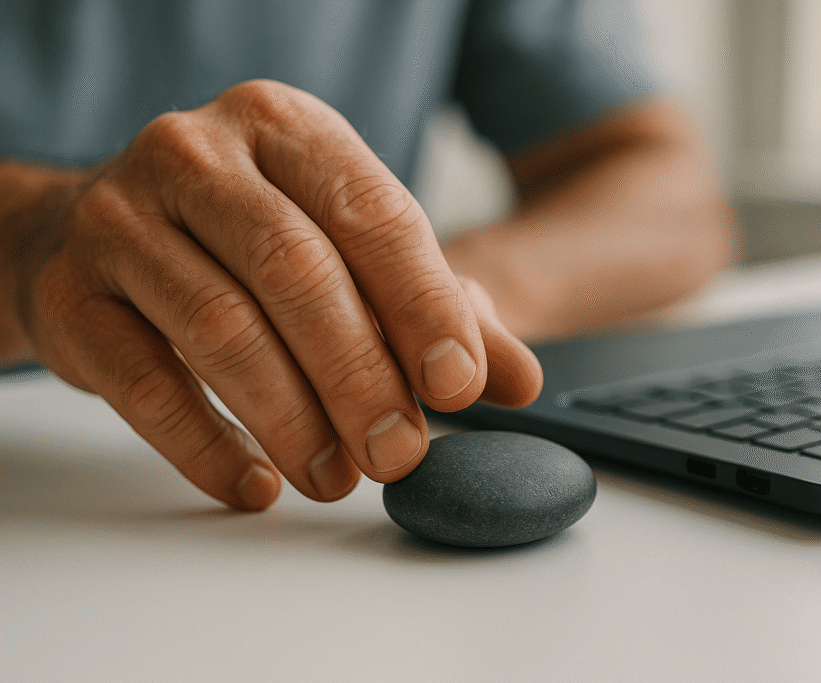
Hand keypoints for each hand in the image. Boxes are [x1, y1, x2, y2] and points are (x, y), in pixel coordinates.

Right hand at [7, 80, 541, 509]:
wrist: (94, 233)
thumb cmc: (247, 240)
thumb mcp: (346, 249)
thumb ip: (438, 307)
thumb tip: (518, 380)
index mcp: (285, 127)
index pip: (373, 214)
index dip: (423, 305)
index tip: (460, 387)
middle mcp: (199, 156)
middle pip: (296, 272)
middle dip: (359, 376)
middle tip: (399, 453)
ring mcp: (121, 220)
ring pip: (222, 328)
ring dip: (293, 420)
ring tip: (339, 477)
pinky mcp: (69, 295)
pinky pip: (144, 384)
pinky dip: (206, 446)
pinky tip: (257, 483)